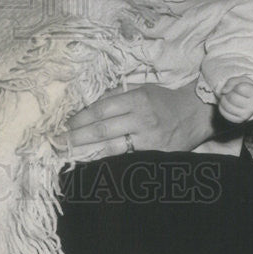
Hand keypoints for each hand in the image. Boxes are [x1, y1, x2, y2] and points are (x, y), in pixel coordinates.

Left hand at [54, 82, 214, 161]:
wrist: (194, 115)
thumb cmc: (163, 100)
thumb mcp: (141, 89)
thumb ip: (115, 96)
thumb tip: (87, 105)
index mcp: (137, 99)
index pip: (102, 110)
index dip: (81, 118)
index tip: (66, 124)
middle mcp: (143, 120)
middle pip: (103, 130)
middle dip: (77, 137)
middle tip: (58, 142)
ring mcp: (150, 140)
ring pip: (113, 149)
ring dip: (88, 152)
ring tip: (69, 154)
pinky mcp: (156, 156)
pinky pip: (127, 160)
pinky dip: (108, 163)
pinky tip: (93, 164)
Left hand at [217, 76, 252, 122]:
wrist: (251, 100)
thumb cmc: (245, 87)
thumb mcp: (241, 80)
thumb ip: (231, 82)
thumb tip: (223, 91)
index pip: (240, 88)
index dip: (235, 86)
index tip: (238, 87)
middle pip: (232, 97)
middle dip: (227, 93)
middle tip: (231, 92)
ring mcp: (246, 115)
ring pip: (226, 106)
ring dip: (223, 99)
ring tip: (228, 98)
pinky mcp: (239, 120)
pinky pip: (224, 113)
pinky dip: (222, 107)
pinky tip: (227, 104)